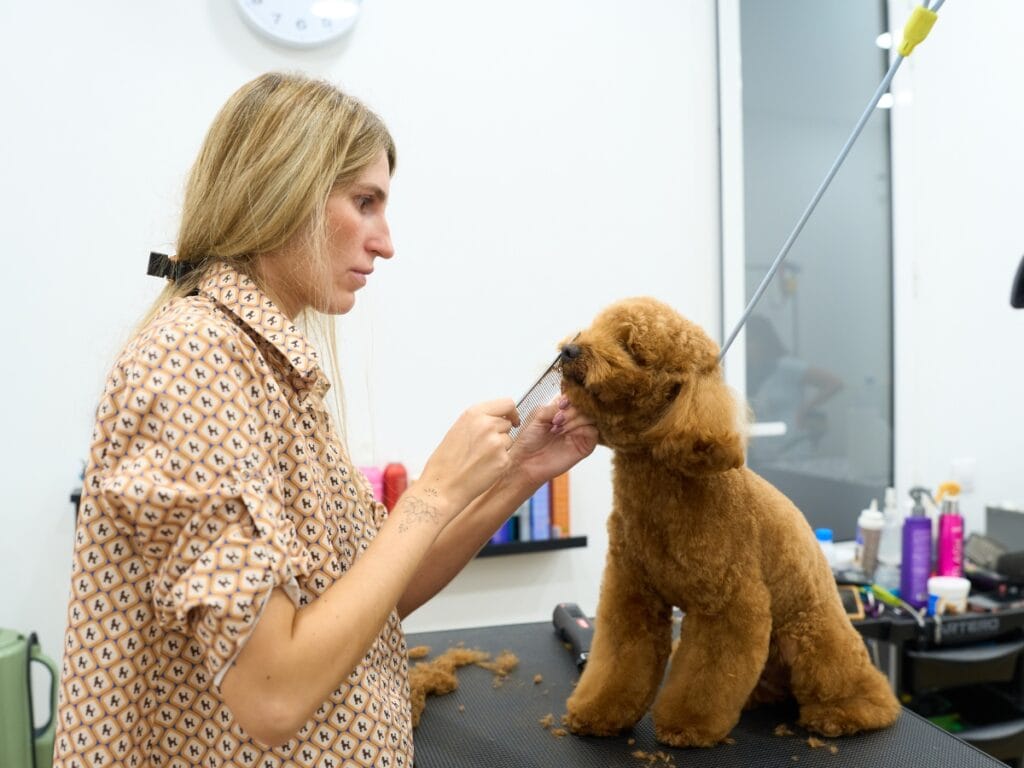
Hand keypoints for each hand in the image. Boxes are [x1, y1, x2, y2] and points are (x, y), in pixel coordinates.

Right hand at [419, 398, 519, 513]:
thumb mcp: (459, 429)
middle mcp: (487, 425)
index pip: (507, 404)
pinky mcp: (503, 460)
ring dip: (500, 449)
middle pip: (508, 423)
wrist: (443, 486)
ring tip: (479, 459)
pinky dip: (499, 463)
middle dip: (500, 433)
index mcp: (474, 414)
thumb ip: (479, 420)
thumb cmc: (446, 461)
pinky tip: (483, 468)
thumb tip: (497, 417)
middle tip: (483, 447)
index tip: (512, 419)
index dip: (511, 412)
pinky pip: (508, 457)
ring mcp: (496, 442)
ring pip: (509, 441)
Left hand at [509, 396, 597, 486]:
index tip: (561, 404)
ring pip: (591, 417)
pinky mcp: (585, 446)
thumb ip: (555, 406)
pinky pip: (593, 432)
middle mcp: (573, 420)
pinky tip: (567, 433)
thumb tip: (569, 400)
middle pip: (586, 406)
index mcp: (562, 410)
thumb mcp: (539, 416)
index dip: (571, 398)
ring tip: (559, 428)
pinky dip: (582, 429)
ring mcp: (579, 433)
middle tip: (557, 419)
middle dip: (572, 410)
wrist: (525, 462)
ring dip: (576, 419)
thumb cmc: (528, 441)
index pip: (576, 397)